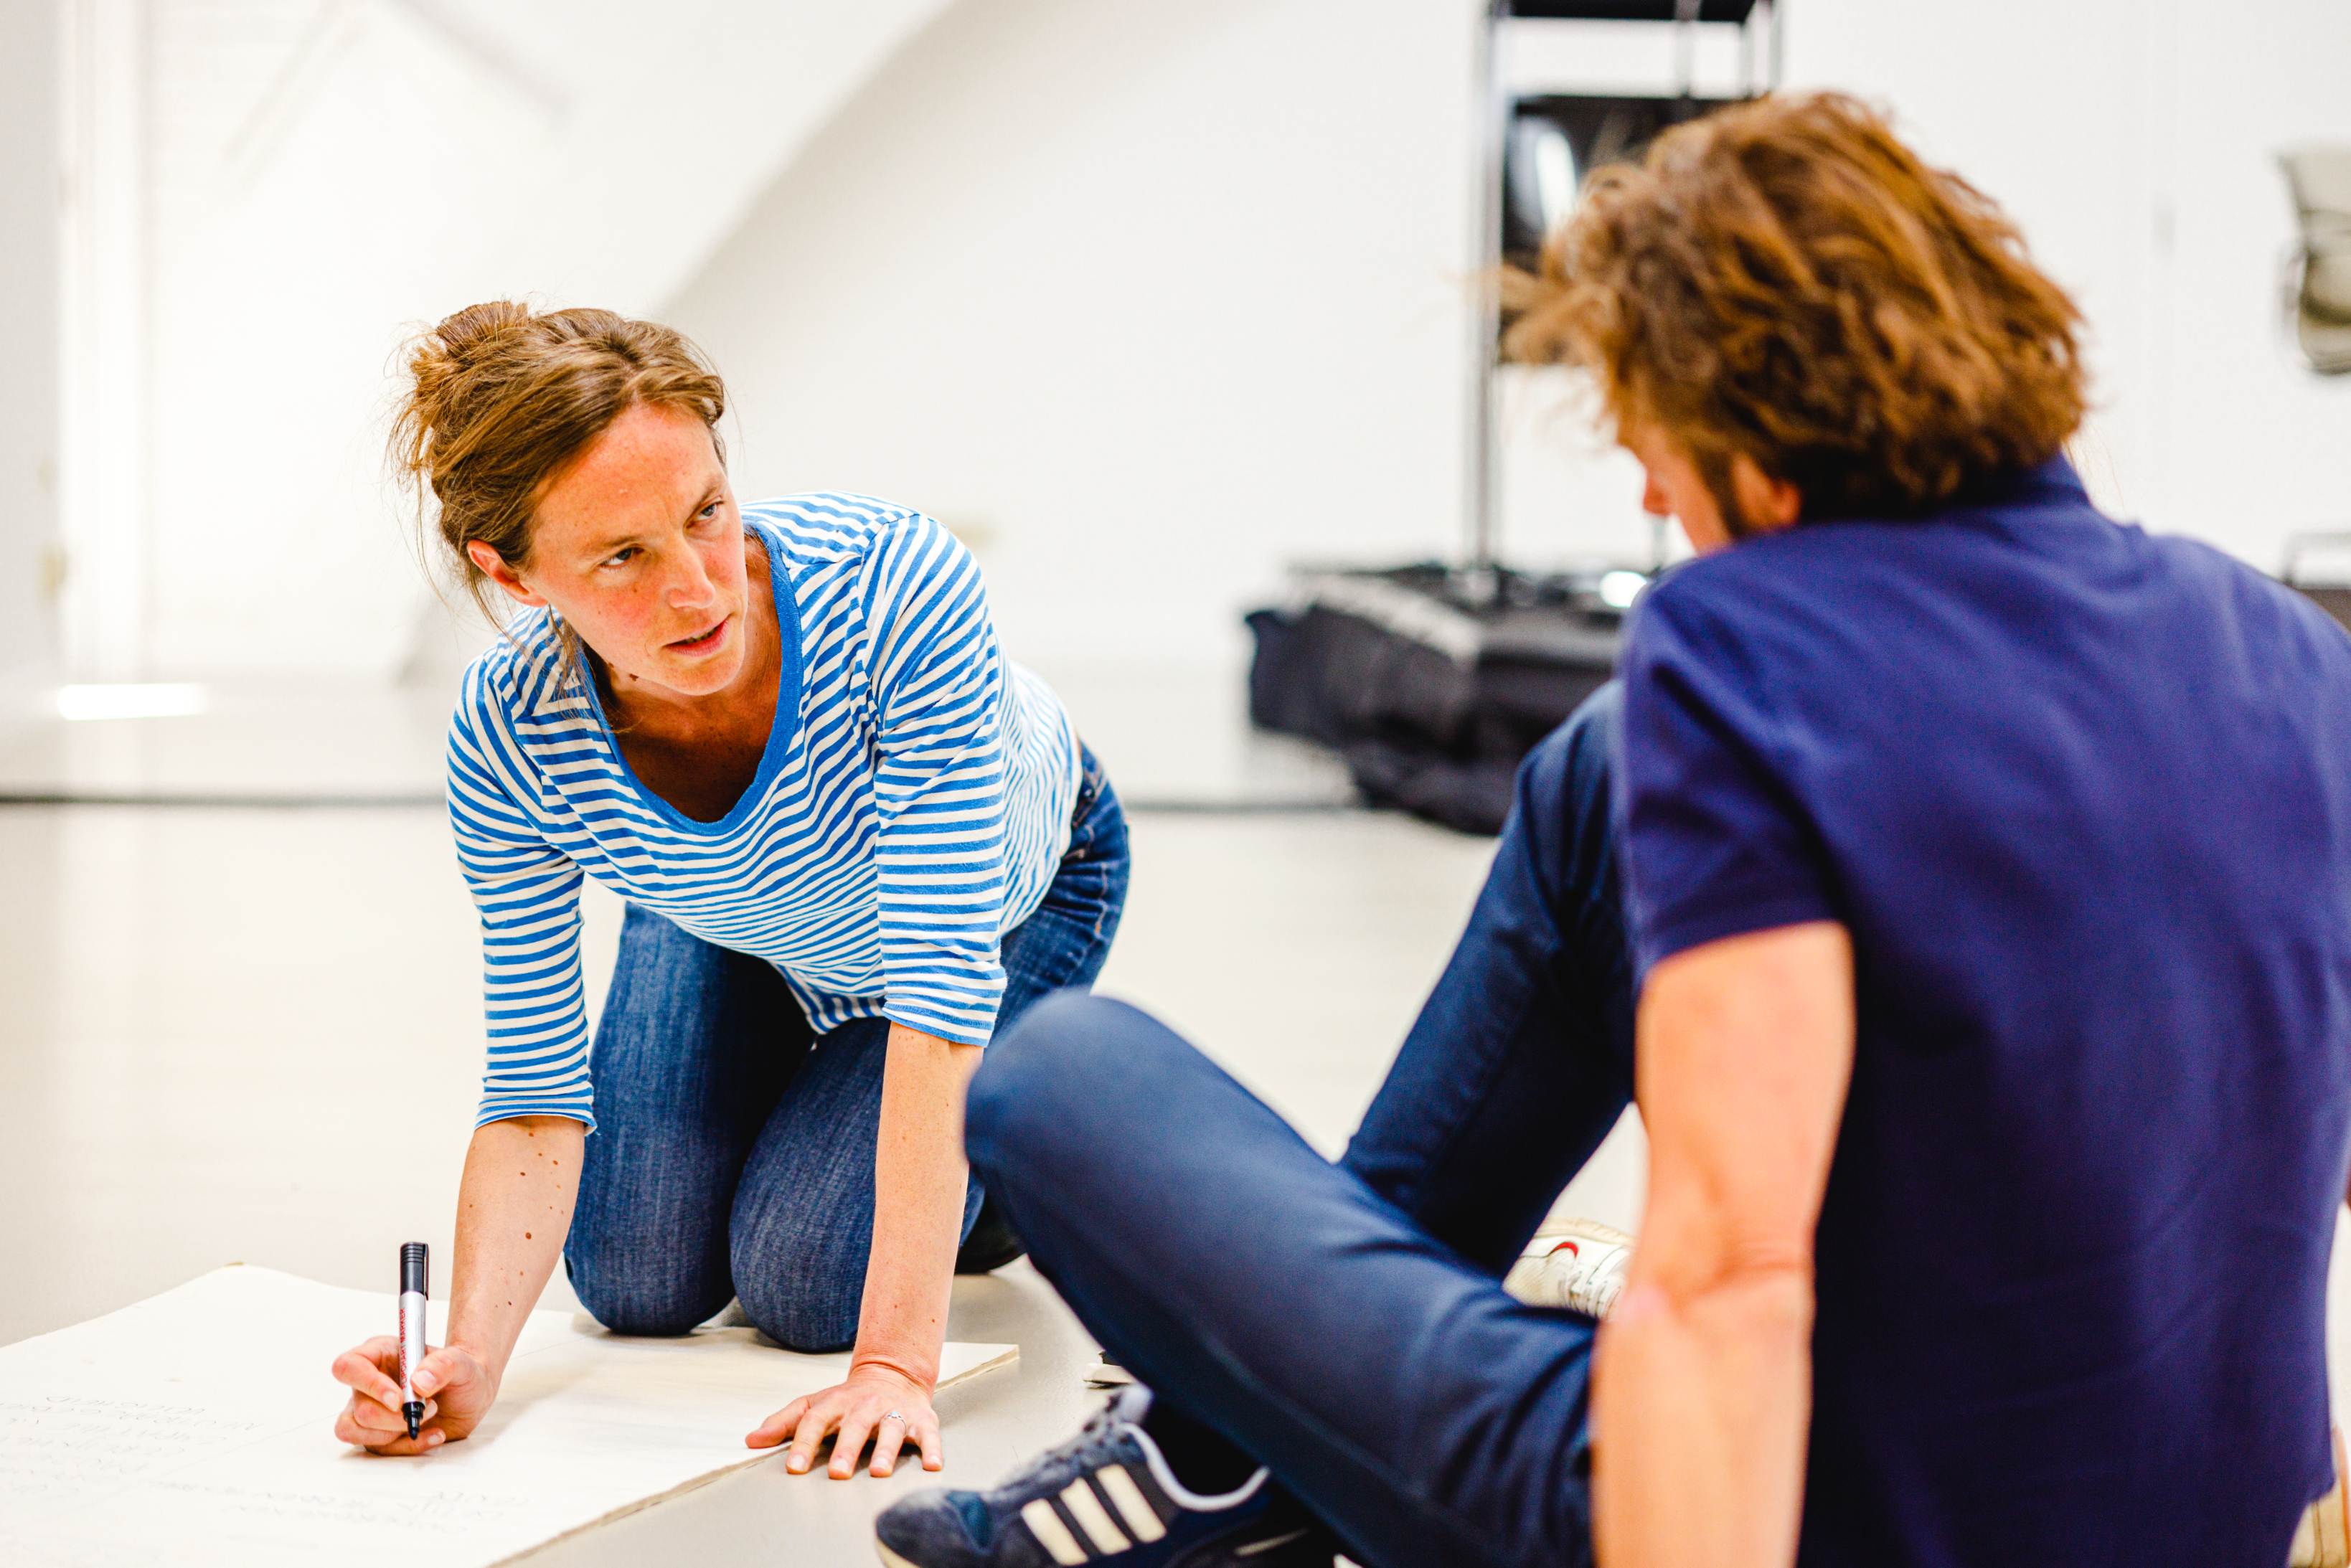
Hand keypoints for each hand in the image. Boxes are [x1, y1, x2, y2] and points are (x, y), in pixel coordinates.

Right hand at [330, 1336, 497, 1454]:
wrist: (471, 1395)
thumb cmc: (460, 1372)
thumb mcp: (462, 1362)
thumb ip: (444, 1365)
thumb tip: (419, 1381)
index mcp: (379, 1354)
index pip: (348, 1366)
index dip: (367, 1384)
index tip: (397, 1400)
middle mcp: (367, 1383)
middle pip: (358, 1409)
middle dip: (394, 1417)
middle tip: (429, 1407)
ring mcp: (369, 1410)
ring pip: (354, 1431)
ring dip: (394, 1432)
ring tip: (429, 1417)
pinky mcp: (378, 1434)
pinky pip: (379, 1449)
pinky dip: (409, 1446)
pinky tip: (435, 1434)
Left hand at [747, 1362, 940, 1478]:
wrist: (892, 1374)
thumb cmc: (847, 1399)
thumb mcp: (813, 1404)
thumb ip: (784, 1422)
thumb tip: (751, 1440)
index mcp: (836, 1403)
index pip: (816, 1420)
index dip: (803, 1443)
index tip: (794, 1467)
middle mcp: (865, 1406)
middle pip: (854, 1426)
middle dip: (846, 1449)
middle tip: (837, 1472)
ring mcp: (894, 1412)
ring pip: (891, 1429)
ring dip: (885, 1450)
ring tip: (879, 1471)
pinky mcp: (921, 1420)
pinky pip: (928, 1435)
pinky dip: (932, 1449)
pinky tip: (932, 1465)